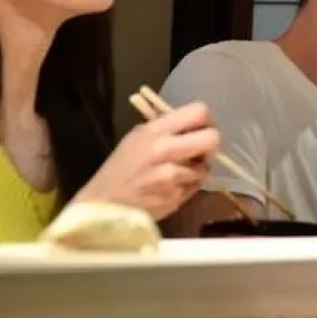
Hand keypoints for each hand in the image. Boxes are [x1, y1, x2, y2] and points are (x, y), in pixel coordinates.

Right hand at [75, 102, 220, 219]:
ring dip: (196, 171)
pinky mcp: (175, 196)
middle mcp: (165, 149)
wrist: (104, 205)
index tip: (203, 129)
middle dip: (210, 146)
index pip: (199, 112)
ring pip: (205, 167)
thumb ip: (165, 129)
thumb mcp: (137, 138)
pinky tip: (169, 188)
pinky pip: (194, 186)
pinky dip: (187, 187)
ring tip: (176, 174)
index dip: (207, 120)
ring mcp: (171, 175)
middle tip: (200, 152)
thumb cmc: (120, 170)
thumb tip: (193, 125)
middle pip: (212, 138)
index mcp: (155, 131)